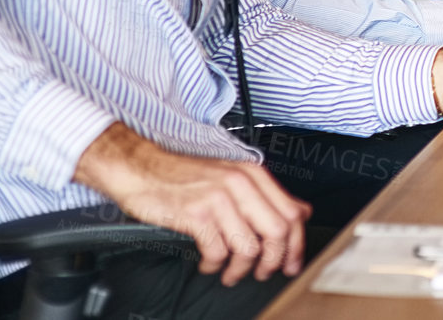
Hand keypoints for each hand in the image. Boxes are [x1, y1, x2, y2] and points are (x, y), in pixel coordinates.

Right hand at [74, 123, 309, 286]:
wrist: (142, 168)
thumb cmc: (185, 176)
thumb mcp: (233, 176)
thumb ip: (265, 195)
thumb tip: (300, 214)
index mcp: (254, 175)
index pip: (293, 213)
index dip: (298, 244)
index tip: (292, 263)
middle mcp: (241, 183)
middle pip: (277, 232)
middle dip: (274, 261)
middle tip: (263, 274)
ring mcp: (219, 198)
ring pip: (249, 247)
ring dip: (240, 270)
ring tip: (230, 274)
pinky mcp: (196, 214)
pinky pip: (217, 252)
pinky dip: (214, 266)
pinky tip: (208, 264)